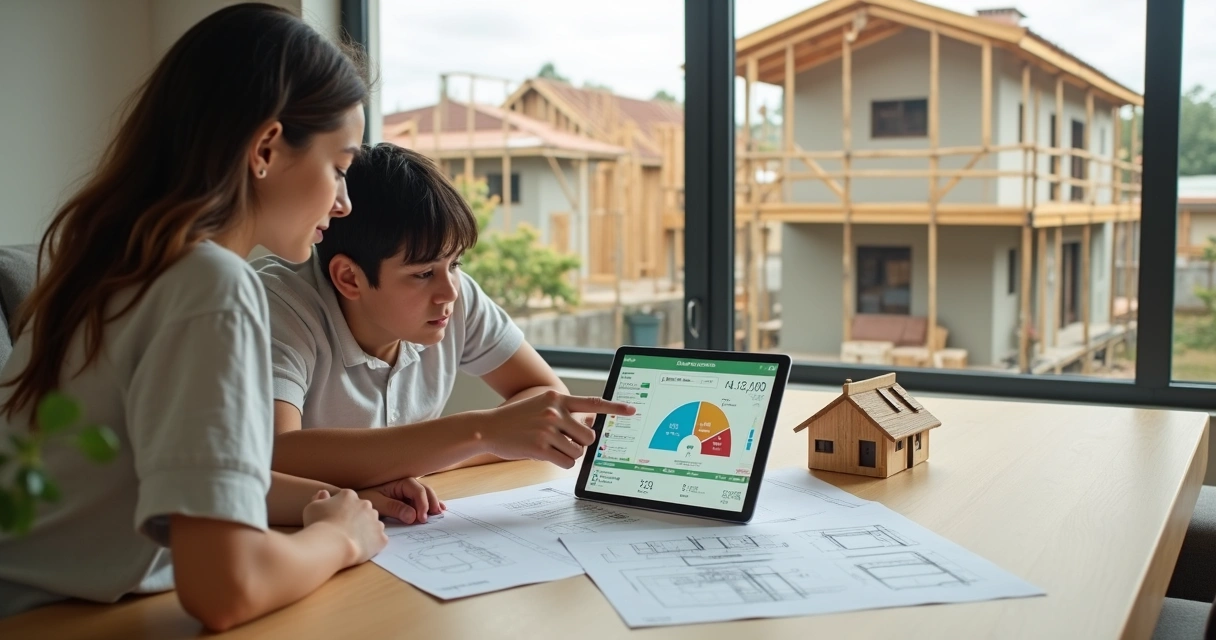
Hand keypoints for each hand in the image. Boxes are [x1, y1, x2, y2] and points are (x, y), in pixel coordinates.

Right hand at [302, 489, 386, 565]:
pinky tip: (362, 548)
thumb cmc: (318, 524)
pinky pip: (379, 539)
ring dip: (366, 530)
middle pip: (363, 510)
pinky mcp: (381, 538)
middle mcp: (366, 505)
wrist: (331, 544)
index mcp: (349, 495)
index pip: (348, 499)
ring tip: (353, 540)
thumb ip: (319, 498)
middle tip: (345, 530)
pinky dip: (373, 543)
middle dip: (356, 518)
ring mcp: (376, 521)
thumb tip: (324, 493)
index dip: (341, 509)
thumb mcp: (312, 507)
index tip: (335, 519)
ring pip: (373, 523)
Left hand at [358, 478, 445, 524]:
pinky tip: (437, 510)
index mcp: (400, 482)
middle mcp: (406, 484)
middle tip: (435, 515)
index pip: (417, 491)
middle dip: (431, 502)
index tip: (422, 518)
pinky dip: (429, 505)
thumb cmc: (365, 497)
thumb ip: (395, 508)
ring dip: (433, 503)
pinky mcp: (406, 499)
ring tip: (440, 513)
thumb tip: (413, 517)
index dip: (422, 504)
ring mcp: (407, 492)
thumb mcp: (377, 503)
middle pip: (425, 491)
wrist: (356, 499)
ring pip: (425, 495)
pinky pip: (420, 501)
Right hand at [482, 390, 634, 468]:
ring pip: (579, 451)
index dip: (615, 408)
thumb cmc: (518, 419)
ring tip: (551, 447)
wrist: (488, 427)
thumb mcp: (542, 406)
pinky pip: (567, 462)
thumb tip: (590, 424)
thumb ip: (566, 413)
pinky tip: (547, 455)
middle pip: (589, 436)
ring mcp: (548, 429)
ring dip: (570, 454)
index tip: (632, 410)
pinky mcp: (541, 448)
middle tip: (565, 442)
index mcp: (558, 398)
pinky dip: (562, 463)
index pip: (593, 403)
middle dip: (582, 443)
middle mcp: (555, 411)